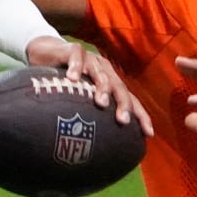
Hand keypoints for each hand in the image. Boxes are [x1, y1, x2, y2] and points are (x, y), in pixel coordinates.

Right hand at [25, 36, 153, 135]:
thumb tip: (94, 145)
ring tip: (101, 102)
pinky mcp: (73, 50)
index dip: (141, 115)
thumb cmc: (66, 81)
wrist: (48, 51)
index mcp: (111, 82)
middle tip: (123, 121)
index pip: (131, 99)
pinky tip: (72, 79)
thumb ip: (89, 114)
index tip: (148, 134)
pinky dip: (76, 67)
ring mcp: (91, 59)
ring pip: (100, 73)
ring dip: (102, 87)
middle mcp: (104, 70)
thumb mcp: (81, 97)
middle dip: (123, 104)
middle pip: (119, 87)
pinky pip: (76, 58)